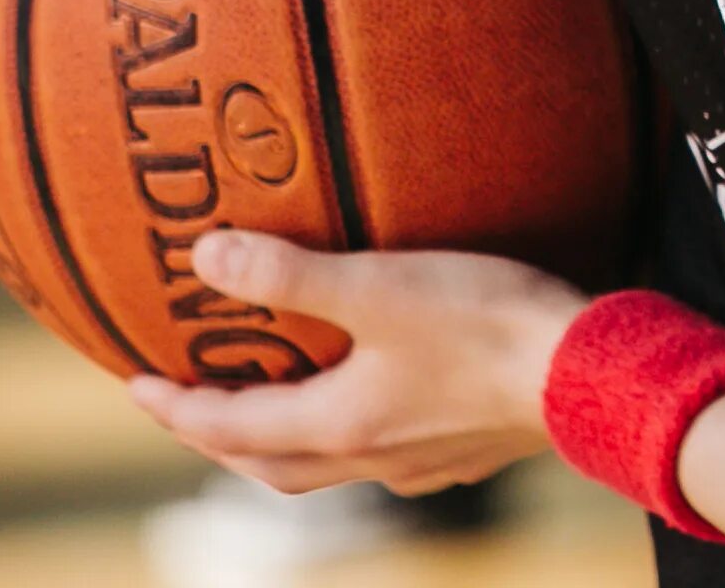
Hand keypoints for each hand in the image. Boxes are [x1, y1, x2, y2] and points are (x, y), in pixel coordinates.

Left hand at [127, 230, 583, 495]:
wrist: (590, 373)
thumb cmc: (485, 325)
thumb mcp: (378, 286)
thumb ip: (290, 274)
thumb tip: (206, 256)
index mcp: (337, 425)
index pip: (227, 428)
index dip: (175, 408)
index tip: (134, 386)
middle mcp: (370, 458)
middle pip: (269, 465)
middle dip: (219, 438)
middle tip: (188, 407)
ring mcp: (421, 463)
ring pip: (326, 467)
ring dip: (282, 444)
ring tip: (273, 408)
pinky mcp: (467, 451)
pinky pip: (384, 456)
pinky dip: (350, 437)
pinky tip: (376, 407)